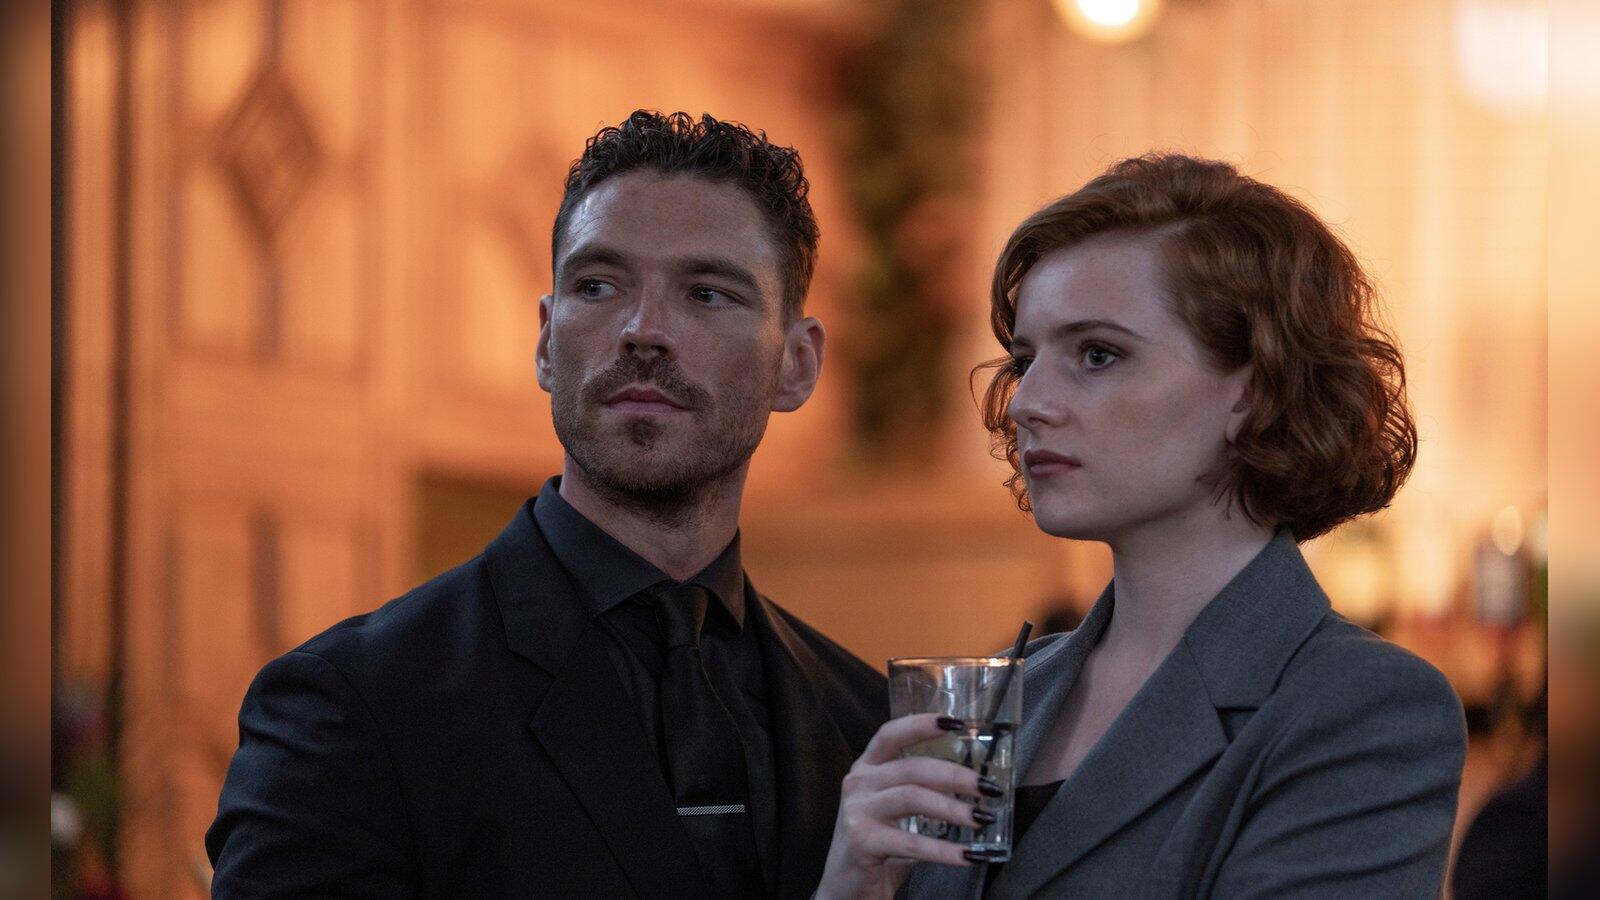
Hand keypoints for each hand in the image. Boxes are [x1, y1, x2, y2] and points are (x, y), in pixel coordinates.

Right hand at [815, 714, 1001, 899]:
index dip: (921, 724)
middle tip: (989, 788)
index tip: (956, 723)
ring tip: (983, 819)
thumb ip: (920, 791)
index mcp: (866, 769)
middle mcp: (858, 784)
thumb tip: (973, 783)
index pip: (891, 734)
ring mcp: (856, 811)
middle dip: (956, 776)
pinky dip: (943, 849)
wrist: (845, 888)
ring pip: (912, 798)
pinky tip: (968, 855)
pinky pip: (911, 842)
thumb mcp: (893, 810)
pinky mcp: (861, 841)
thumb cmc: (878, 846)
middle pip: (912, 768)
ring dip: (953, 809)